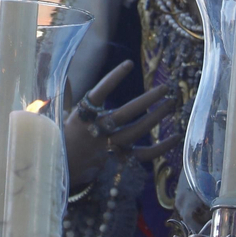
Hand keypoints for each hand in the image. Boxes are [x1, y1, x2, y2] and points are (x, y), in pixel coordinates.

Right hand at [62, 60, 179, 188]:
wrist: (58, 173)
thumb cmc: (59, 141)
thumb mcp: (59, 117)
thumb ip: (66, 96)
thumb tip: (65, 75)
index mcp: (81, 117)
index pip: (98, 93)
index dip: (113, 78)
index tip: (129, 63)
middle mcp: (96, 132)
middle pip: (125, 114)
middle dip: (146, 100)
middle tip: (165, 87)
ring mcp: (109, 147)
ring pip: (136, 131)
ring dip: (155, 117)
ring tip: (171, 103)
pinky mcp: (119, 160)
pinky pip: (144, 155)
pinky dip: (161, 147)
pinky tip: (176, 137)